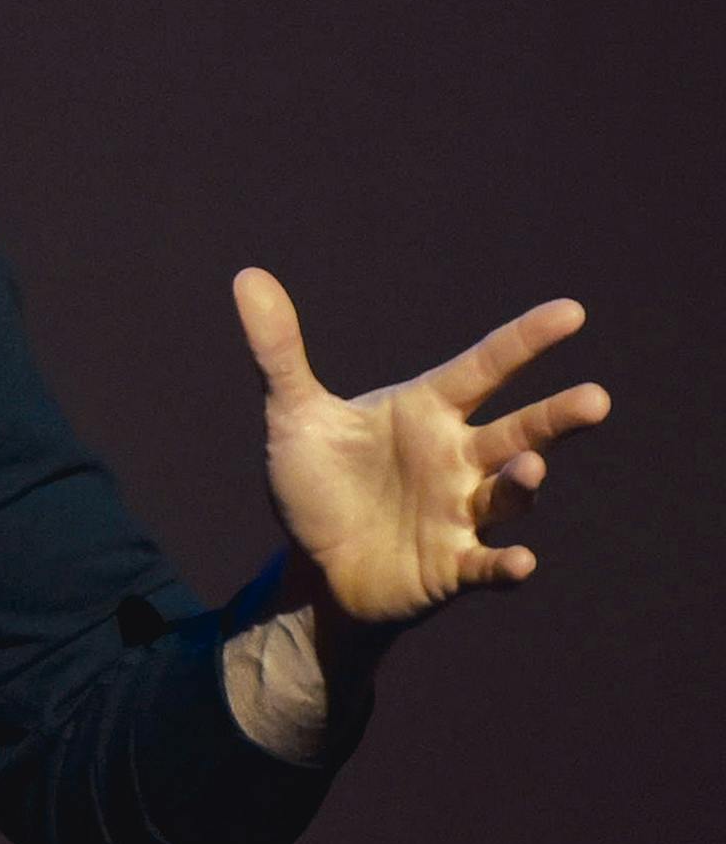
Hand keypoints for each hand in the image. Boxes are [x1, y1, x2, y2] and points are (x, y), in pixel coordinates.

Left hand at [232, 267, 608, 628]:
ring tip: (531, 468)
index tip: (571, 312)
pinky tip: (520, 564)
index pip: (483, 368)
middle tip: (596, 400)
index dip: (525, 340)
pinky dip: (504, 566)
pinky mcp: (450, 566)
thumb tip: (247, 277)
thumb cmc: (319, 483)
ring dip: (524, 484)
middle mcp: (456, 459)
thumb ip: (279, 351)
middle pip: (518, 431)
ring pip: (508, 496)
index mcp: (427, 412)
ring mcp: (459, 514)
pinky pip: (486, 566)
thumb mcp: (293, 415)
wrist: (314, 564)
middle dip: (556, 417)